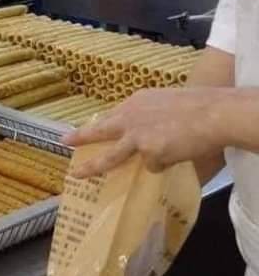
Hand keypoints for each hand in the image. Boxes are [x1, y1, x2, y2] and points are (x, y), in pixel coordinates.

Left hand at [62, 88, 231, 177]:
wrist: (211, 113)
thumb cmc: (195, 106)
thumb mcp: (162, 102)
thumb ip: (147, 115)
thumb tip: (144, 132)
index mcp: (134, 104)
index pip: (111, 117)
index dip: (102, 127)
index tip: (89, 131)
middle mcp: (129, 119)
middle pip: (98, 131)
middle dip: (79, 137)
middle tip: (63, 141)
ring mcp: (136, 137)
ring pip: (111, 157)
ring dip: (93, 167)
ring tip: (77, 174)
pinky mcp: (148, 153)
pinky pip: (153, 166)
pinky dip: (164, 163)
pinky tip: (177, 153)